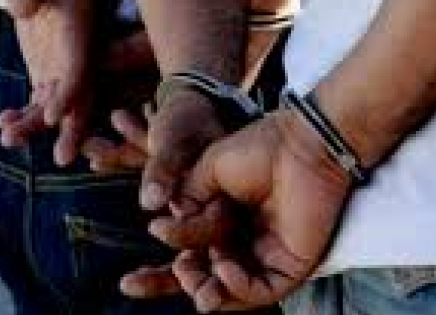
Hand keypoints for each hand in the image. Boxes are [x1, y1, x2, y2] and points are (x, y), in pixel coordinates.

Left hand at [0, 0, 92, 165]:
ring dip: (35, 126)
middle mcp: (79, 56)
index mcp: (82, 33)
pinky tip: (2, 125)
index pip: (80, 69)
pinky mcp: (49, 73)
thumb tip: (16, 7)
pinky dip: (25, 115)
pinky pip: (40, 102)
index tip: (54, 117)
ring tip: (7, 138)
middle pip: (79, 98)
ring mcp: (64, 67)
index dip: (70, 94)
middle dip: (71, 129)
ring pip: (56, 106)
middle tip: (62, 158)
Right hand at [142, 110, 351, 311]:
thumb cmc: (258, 149)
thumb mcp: (207, 172)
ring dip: (207, 289)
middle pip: (208, 279)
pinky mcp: (291, 265)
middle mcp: (245, 242)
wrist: (299, 145)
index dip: (163, 271)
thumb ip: (187, 199)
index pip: (191, 255)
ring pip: (233, 291)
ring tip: (192, 274)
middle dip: (187, 283)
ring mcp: (268, 256)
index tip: (137, 269)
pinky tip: (223, 269)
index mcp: (224, 221)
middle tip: (178, 270)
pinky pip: (261, 291)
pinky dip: (238, 287)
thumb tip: (165, 224)